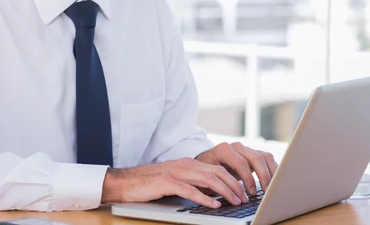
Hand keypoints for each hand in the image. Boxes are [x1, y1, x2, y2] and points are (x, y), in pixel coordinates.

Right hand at [101, 157, 250, 208]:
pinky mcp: (166, 182)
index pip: (216, 168)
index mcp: (188, 163)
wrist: (126, 181)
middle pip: (216, 172)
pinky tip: (214, 205)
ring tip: (235, 201)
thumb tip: (214, 194)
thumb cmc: (150, 184)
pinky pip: (190, 190)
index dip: (232, 180)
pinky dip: (204, 198)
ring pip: (207, 179)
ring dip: (224, 191)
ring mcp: (175, 172)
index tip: (242, 192)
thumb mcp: (176, 180)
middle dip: (233, 185)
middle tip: (244, 198)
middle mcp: (184, 164)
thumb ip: (192, 182)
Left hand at [195, 142, 277, 195]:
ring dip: (271, 172)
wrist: (206, 164)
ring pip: (264, 156)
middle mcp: (236, 147)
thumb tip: (233, 196)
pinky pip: (267, 158)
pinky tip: (275, 181)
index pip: (240, 162)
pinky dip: (273, 169)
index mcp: (223, 150)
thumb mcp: (209, 176)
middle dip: (263, 176)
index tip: (251, 193)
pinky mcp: (253, 154)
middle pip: (256, 157)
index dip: (248, 178)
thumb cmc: (207, 172)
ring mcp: (246, 149)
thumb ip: (221, 183)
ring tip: (272, 188)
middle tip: (266, 191)